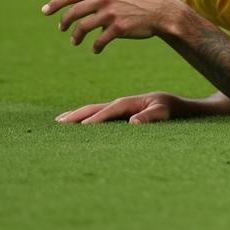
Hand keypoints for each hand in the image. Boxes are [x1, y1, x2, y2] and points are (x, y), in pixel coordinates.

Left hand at [43, 0, 181, 52]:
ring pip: (83, 28)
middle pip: (73, 12)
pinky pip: (99, 41)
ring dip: (76, 37)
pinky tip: (96, 49)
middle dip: (64, 22)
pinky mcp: (118, 28)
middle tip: (61, 28)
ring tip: (75, 41)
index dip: (55, 4)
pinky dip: (95, 47)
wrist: (160, 11)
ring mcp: (111, 14)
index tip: (44, 11)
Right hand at [56, 92, 181, 124]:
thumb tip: (133, 123)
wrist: (170, 103)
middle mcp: (119, 104)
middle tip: (59, 123)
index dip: (97, 118)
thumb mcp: (163, 112)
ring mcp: (115, 108)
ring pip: (92, 111)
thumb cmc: (167, 109)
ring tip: (59, 122)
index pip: (109, 110)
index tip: (83, 126)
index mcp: (128, 103)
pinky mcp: (115, 113)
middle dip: (78, 115)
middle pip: (94, 108)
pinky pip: (96, 115)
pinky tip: (74, 122)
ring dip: (76, 115)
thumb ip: (150, 117)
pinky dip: (83, 118)